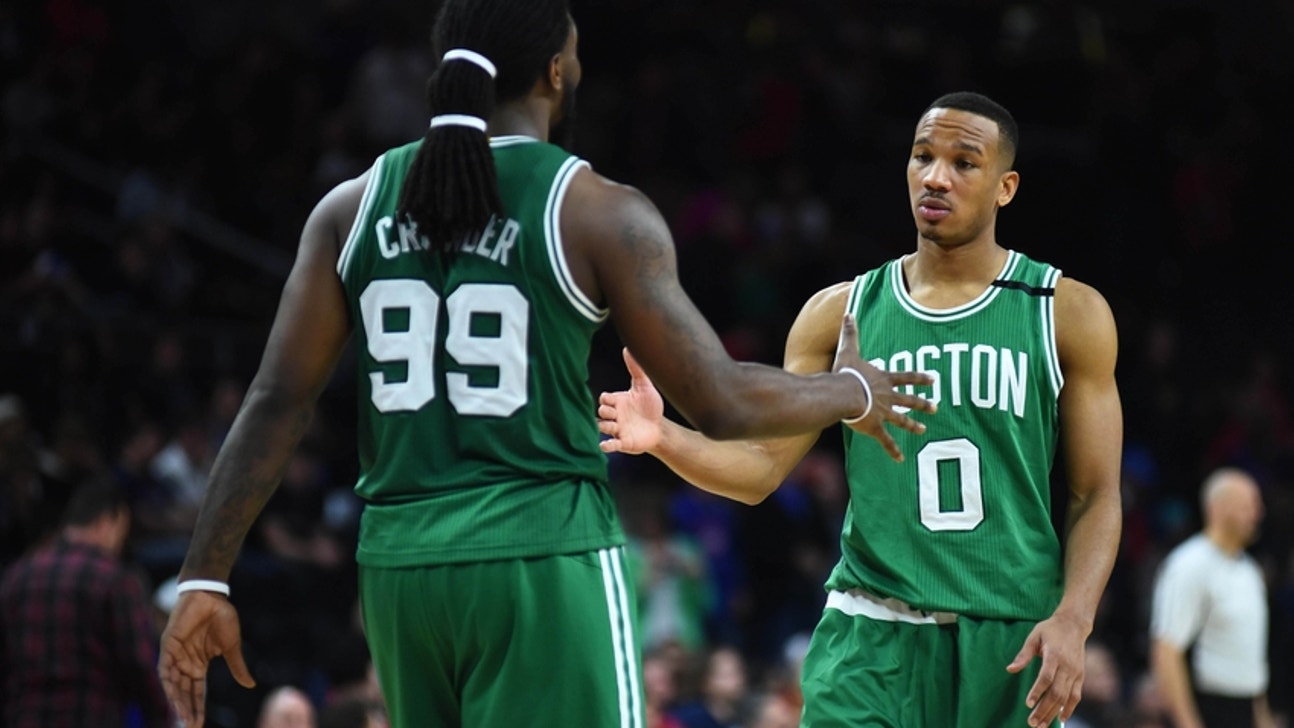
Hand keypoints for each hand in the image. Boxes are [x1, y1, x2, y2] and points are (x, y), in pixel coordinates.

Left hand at [158, 591, 255, 727]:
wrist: (212, 596)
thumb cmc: (222, 617)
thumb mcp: (231, 646)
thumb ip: (237, 667)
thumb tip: (250, 685)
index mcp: (200, 664)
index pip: (197, 692)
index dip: (198, 708)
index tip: (199, 725)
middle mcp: (186, 663)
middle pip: (185, 692)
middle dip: (187, 710)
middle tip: (191, 726)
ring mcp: (176, 655)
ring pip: (174, 684)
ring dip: (177, 700)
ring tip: (182, 717)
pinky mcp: (169, 645)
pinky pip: (165, 668)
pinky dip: (168, 682)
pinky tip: (172, 695)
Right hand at [598, 347, 664, 454]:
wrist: (660, 427)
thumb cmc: (650, 406)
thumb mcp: (644, 387)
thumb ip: (636, 369)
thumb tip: (628, 349)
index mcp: (618, 401)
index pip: (605, 399)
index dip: (606, 399)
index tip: (609, 399)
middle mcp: (615, 415)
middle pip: (601, 412)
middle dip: (604, 411)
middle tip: (611, 412)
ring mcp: (618, 429)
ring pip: (603, 427)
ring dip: (605, 426)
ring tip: (613, 425)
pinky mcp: (623, 443)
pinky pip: (611, 445)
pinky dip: (606, 445)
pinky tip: (604, 445)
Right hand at [832, 314, 936, 460]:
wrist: (843, 394)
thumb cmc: (845, 373)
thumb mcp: (848, 350)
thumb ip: (850, 332)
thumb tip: (848, 312)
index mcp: (883, 379)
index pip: (906, 377)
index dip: (920, 378)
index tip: (933, 379)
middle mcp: (888, 396)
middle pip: (909, 400)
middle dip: (922, 403)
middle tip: (935, 407)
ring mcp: (883, 413)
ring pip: (902, 420)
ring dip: (913, 425)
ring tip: (922, 430)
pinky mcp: (875, 427)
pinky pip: (886, 440)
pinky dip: (893, 449)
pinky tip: (900, 458)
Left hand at [1006, 613, 1088, 726]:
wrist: (1074, 625)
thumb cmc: (1050, 630)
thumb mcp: (1034, 637)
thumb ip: (1023, 655)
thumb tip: (1010, 669)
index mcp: (1054, 655)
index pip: (1046, 677)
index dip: (1037, 691)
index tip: (1028, 704)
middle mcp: (1067, 666)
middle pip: (1056, 692)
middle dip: (1044, 709)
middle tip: (1032, 723)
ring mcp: (1076, 672)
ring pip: (1065, 697)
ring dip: (1054, 713)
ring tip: (1042, 725)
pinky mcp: (1081, 676)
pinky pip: (1076, 695)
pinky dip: (1069, 708)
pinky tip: (1061, 719)